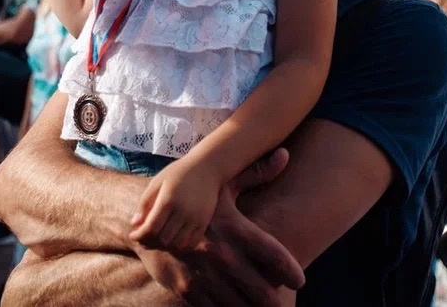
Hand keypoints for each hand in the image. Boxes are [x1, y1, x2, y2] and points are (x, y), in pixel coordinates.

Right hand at [131, 149, 303, 306]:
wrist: (148, 222)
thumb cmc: (194, 202)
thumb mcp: (222, 186)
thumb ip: (256, 174)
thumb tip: (284, 155)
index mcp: (234, 228)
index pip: (273, 254)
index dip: (291, 272)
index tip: (298, 281)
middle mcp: (221, 254)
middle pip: (262, 290)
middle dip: (274, 301)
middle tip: (281, 304)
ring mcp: (203, 274)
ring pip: (240, 305)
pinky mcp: (187, 290)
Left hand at [131, 159, 218, 251]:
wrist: (207, 167)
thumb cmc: (178, 172)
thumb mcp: (158, 182)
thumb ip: (145, 203)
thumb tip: (134, 224)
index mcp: (168, 200)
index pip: (151, 228)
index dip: (139, 236)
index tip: (133, 235)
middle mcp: (183, 212)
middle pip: (163, 239)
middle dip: (149, 242)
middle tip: (143, 238)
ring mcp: (195, 218)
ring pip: (177, 244)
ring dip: (165, 246)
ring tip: (157, 239)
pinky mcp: (204, 222)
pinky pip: (192, 243)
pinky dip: (180, 246)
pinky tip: (173, 240)